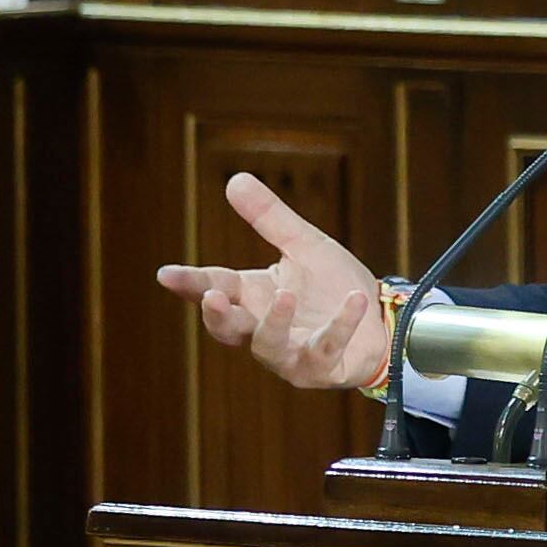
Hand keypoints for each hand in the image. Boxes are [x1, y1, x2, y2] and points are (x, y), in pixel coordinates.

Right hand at [155, 172, 387, 390]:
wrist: (380, 321)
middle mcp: (263, 328)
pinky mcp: (322, 367)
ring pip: (268, 346)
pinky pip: (326, 347)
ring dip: (273, 322)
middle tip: (212, 296)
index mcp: (254, 296)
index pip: (215, 286)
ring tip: (284, 296)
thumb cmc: (334, 286)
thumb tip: (234, 180)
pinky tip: (355, 300)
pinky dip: (340, 325)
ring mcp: (289, 353)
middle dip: (217, 314)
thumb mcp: (305, 245)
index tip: (166, 274)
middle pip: (229, 326)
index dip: (190, 283)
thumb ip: (270, 219)